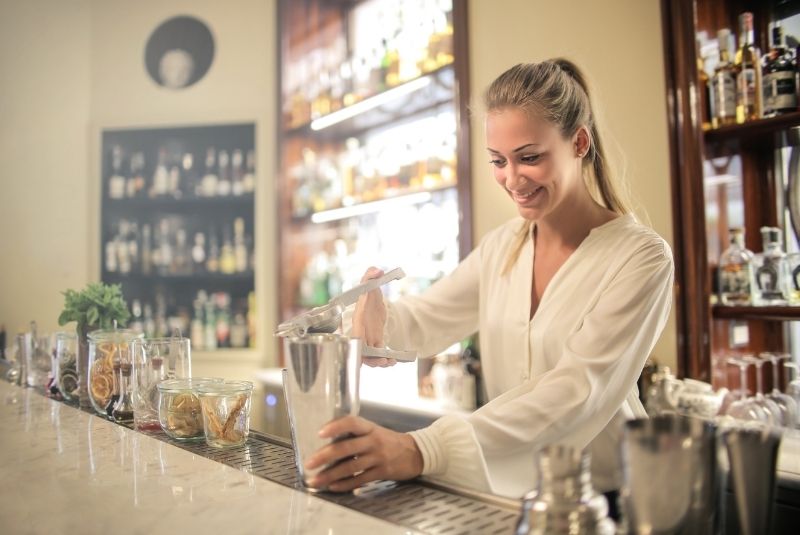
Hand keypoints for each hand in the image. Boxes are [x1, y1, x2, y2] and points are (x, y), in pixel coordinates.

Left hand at [305, 416, 422, 491]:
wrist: (415, 453)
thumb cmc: (388, 441)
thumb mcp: (374, 431)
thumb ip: (354, 434)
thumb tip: (327, 442)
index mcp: (370, 428)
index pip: (352, 422)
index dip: (336, 426)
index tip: (320, 432)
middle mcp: (373, 441)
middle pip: (346, 447)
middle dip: (325, 456)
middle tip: (309, 463)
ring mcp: (378, 457)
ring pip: (350, 467)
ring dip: (330, 475)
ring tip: (316, 480)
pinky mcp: (382, 472)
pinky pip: (360, 479)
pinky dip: (345, 484)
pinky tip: (333, 487)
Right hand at [352, 267, 393, 367]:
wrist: (374, 299)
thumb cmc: (369, 292)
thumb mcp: (370, 283)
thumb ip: (370, 275)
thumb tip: (377, 270)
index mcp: (357, 319)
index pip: (354, 334)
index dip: (358, 345)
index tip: (365, 352)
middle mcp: (360, 331)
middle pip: (360, 350)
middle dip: (370, 359)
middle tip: (383, 361)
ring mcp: (367, 338)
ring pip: (369, 356)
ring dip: (378, 362)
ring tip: (390, 363)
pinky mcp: (375, 342)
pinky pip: (377, 355)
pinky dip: (384, 360)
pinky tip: (393, 361)